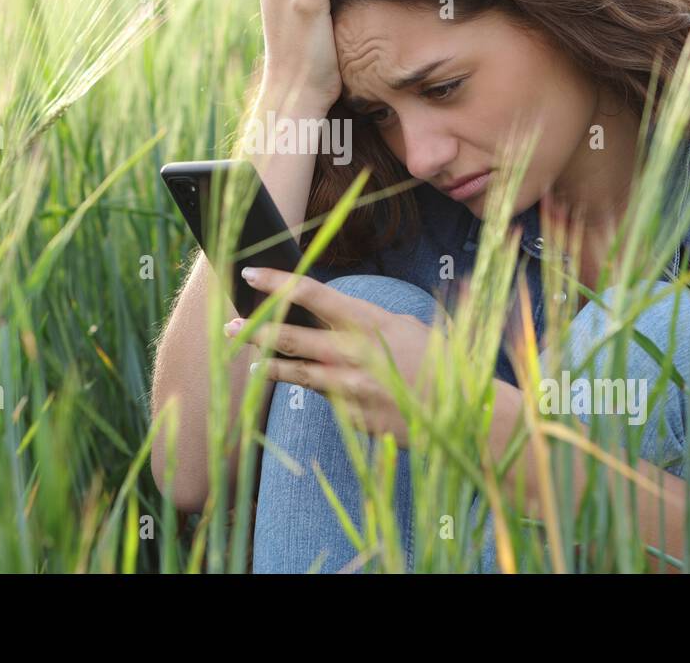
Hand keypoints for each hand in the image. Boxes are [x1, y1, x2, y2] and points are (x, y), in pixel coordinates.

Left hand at [226, 267, 438, 446]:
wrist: (460, 413)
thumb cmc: (436, 361)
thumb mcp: (403, 326)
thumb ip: (363, 320)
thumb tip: (331, 312)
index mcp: (366, 321)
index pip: (309, 293)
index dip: (275, 281)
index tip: (250, 273)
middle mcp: (351, 353)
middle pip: (288, 337)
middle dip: (254, 330)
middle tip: (229, 325)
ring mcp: (348, 388)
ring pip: (294, 373)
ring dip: (268, 366)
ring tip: (250, 363)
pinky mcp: (350, 415)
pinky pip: (325, 398)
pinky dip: (318, 391)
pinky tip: (315, 388)